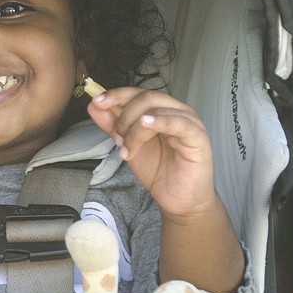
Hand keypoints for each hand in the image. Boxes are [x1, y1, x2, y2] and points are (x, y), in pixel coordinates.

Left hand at [87, 88, 216, 218]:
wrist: (179, 199)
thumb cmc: (159, 170)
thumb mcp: (128, 144)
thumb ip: (112, 125)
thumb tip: (93, 105)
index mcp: (160, 109)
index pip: (136, 92)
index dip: (115, 95)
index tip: (97, 103)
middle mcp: (176, 111)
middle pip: (145, 97)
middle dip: (124, 117)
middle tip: (118, 139)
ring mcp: (189, 122)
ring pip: (156, 110)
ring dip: (135, 129)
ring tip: (128, 148)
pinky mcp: (198, 137)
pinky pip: (179, 123)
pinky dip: (159, 121)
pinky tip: (145, 124)